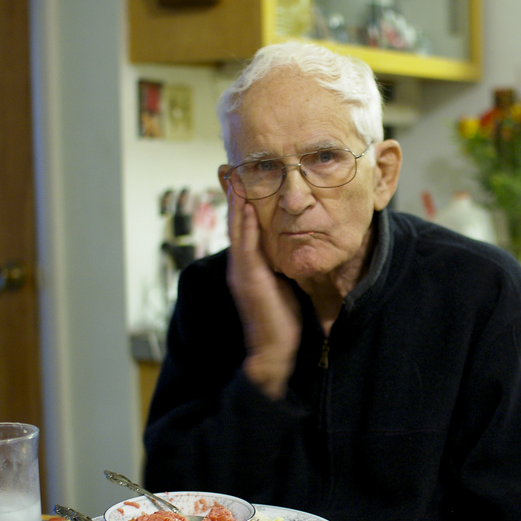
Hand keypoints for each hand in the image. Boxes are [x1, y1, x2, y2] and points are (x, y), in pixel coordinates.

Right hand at [225, 188, 301, 398]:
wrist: (274, 351)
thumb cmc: (281, 321)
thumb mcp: (282, 284)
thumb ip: (280, 264)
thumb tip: (291, 246)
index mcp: (249, 267)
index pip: (243, 229)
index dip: (241, 205)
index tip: (241, 180)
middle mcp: (241, 267)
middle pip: (235, 224)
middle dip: (233, 197)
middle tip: (229, 169)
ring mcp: (242, 273)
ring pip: (237, 230)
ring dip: (236, 203)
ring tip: (235, 178)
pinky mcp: (249, 280)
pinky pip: (246, 246)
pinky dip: (246, 225)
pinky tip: (248, 206)